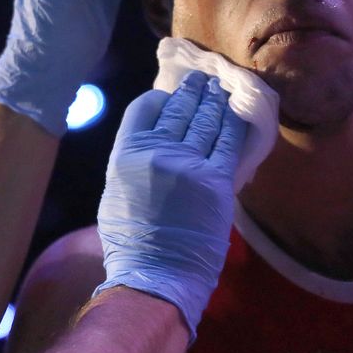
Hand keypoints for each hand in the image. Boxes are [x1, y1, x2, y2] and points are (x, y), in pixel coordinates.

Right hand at [95, 72, 245, 338]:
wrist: (156, 273)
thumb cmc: (130, 242)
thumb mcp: (116, 193)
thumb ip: (132, 163)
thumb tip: (151, 144)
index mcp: (125, 154)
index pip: (144, 109)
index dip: (160, 98)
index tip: (169, 95)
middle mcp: (156, 152)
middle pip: (178, 110)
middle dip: (192, 91)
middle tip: (203, 79)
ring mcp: (188, 165)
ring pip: (205, 122)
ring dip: (214, 102)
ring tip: (219, 88)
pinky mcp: (217, 181)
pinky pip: (227, 143)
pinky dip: (232, 125)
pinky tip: (236, 113)